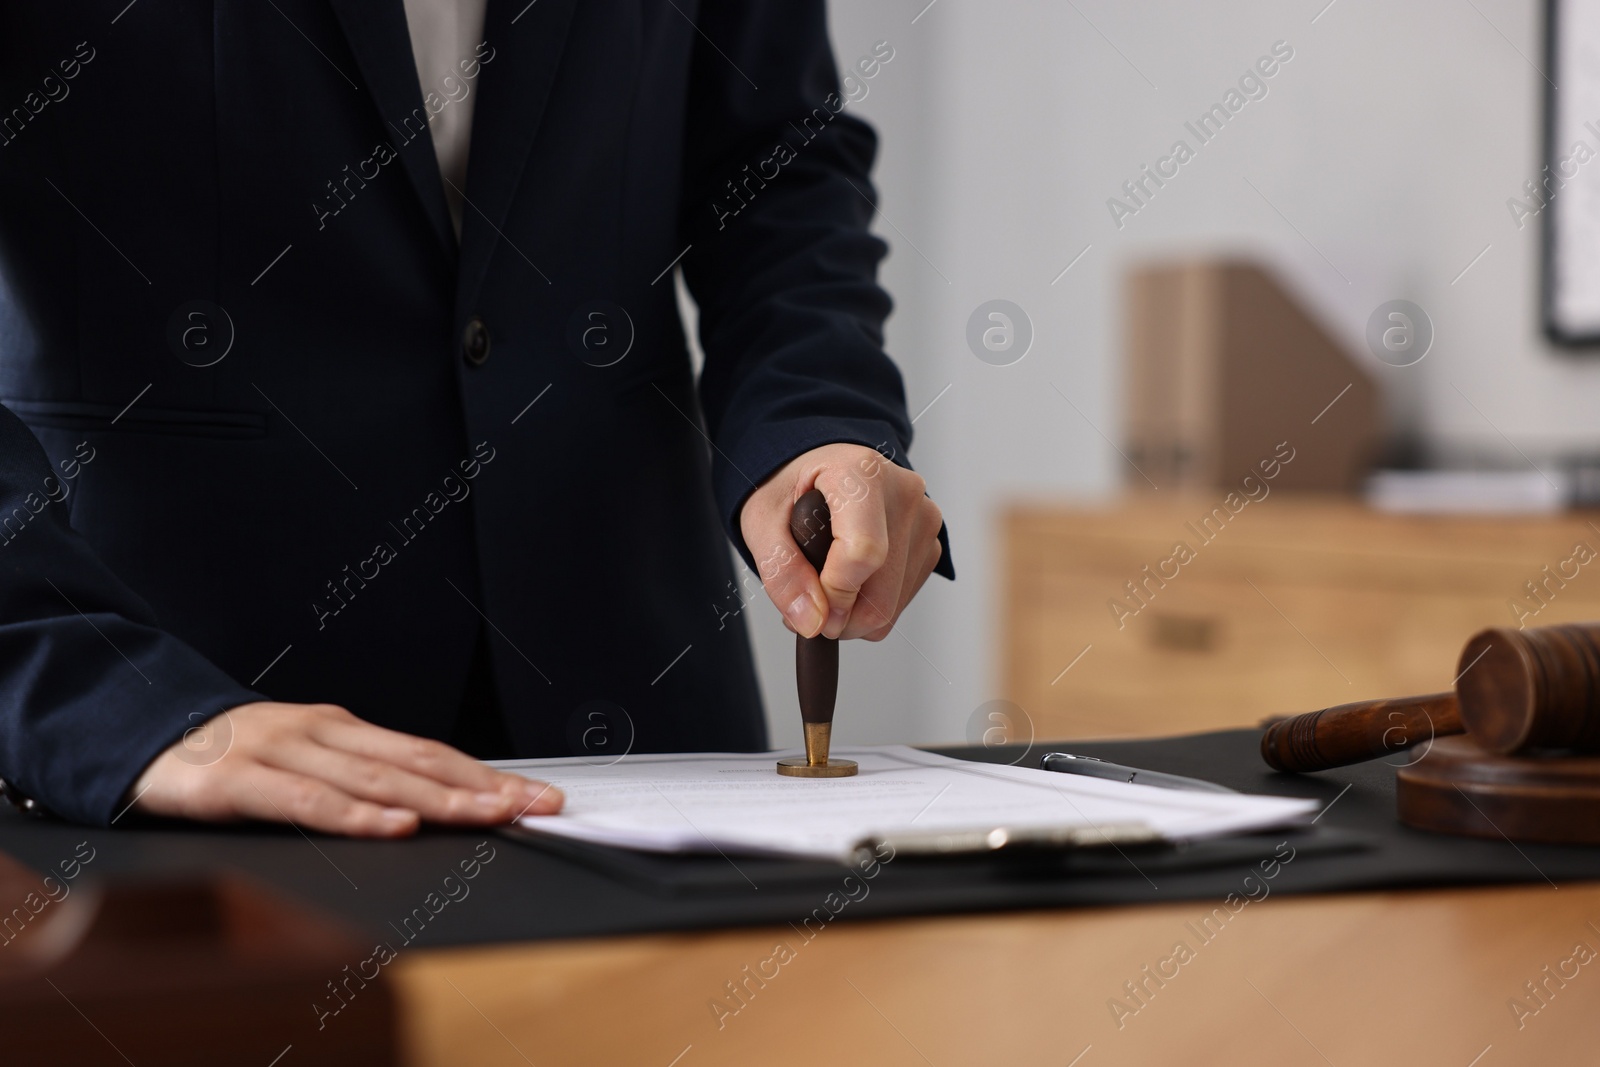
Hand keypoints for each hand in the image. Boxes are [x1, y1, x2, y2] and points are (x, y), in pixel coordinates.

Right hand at [130, 702, 562, 836]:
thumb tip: (431, 805)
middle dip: (482, 785)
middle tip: (535, 805)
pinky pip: (304, 801)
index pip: (431, 753)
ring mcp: (280, 752)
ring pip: (371, 779)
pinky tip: (392, 826)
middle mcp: (323, 732)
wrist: (138, 732)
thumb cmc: (233, 755)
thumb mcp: (305, 759)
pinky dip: (353, 815)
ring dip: (435, 800)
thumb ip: (358, 778)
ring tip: (486, 814)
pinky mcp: (236, 781)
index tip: (539, 795)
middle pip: (416, 763)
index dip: (488, 774)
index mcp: (344, 729)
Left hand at [739, 442, 942, 640]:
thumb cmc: (791, 486)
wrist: (818, 467)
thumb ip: (781, 570)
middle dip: (837, 617)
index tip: (810, 606)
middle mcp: (904, 493)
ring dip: (851, 613)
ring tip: (823, 583)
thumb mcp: (762, 520)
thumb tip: (812, 622)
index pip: (863, 552)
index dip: (834, 594)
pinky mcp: (931, 546)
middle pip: (881, 593)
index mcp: (861, 473)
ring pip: (891, 606)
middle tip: (806, 603)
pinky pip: (901, 602)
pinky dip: (869, 605)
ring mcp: (924, 520)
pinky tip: (849, 578)